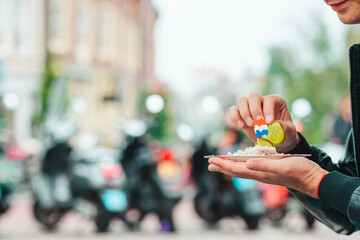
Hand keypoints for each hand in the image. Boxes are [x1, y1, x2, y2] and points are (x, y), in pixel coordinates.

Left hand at [208, 157, 327, 197]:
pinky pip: (251, 170)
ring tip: (220, 165)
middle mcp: (260, 175)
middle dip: (222, 167)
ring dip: (230, 167)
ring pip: (242, 171)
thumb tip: (246, 164)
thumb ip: (265, 165)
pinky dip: (241, 167)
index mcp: (261, 173)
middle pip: (237, 171)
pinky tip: (241, 164)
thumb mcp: (283, 165)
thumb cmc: (300, 171)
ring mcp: (265, 174)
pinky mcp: (270, 172)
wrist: (313, 179)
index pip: (237, 169)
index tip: (212, 161)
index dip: (224, 164)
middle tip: (210, 164)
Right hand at [229, 93, 298, 152]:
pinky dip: (235, 117)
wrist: (276, 141)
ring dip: (244, 112)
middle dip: (255, 109)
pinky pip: (233, 110)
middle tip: (257, 123)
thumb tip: (275, 124)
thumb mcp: (290, 132)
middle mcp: (262, 101)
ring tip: (250, 124)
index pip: (269, 99)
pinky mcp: (241, 115)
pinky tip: (241, 126)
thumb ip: (285, 127)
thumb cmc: (284, 133)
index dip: (268, 109)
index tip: (268, 122)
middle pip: (254, 96)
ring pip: (242, 100)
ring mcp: (251, 107)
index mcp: (276, 101)